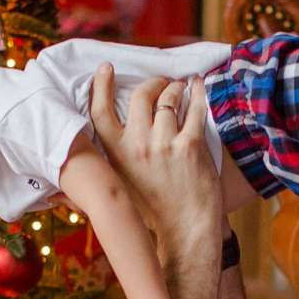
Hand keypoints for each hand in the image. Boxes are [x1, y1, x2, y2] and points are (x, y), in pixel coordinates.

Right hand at [86, 68, 217, 246]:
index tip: (107, 69)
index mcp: (116, 156)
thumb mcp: (123, 183)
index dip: (101, 86)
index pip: (100, 112)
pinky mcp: (190, 146)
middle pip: (141, 96)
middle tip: (161, 82)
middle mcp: (137, 147)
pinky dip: (197, 93)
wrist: (184, 230)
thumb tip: (110, 132)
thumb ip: (114, 157)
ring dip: (175, 87)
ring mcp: (164, 145)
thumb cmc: (154, 210)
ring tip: (181, 87)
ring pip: (168, 99)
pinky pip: (195, 108)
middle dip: (152, 83)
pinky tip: (197, 87)